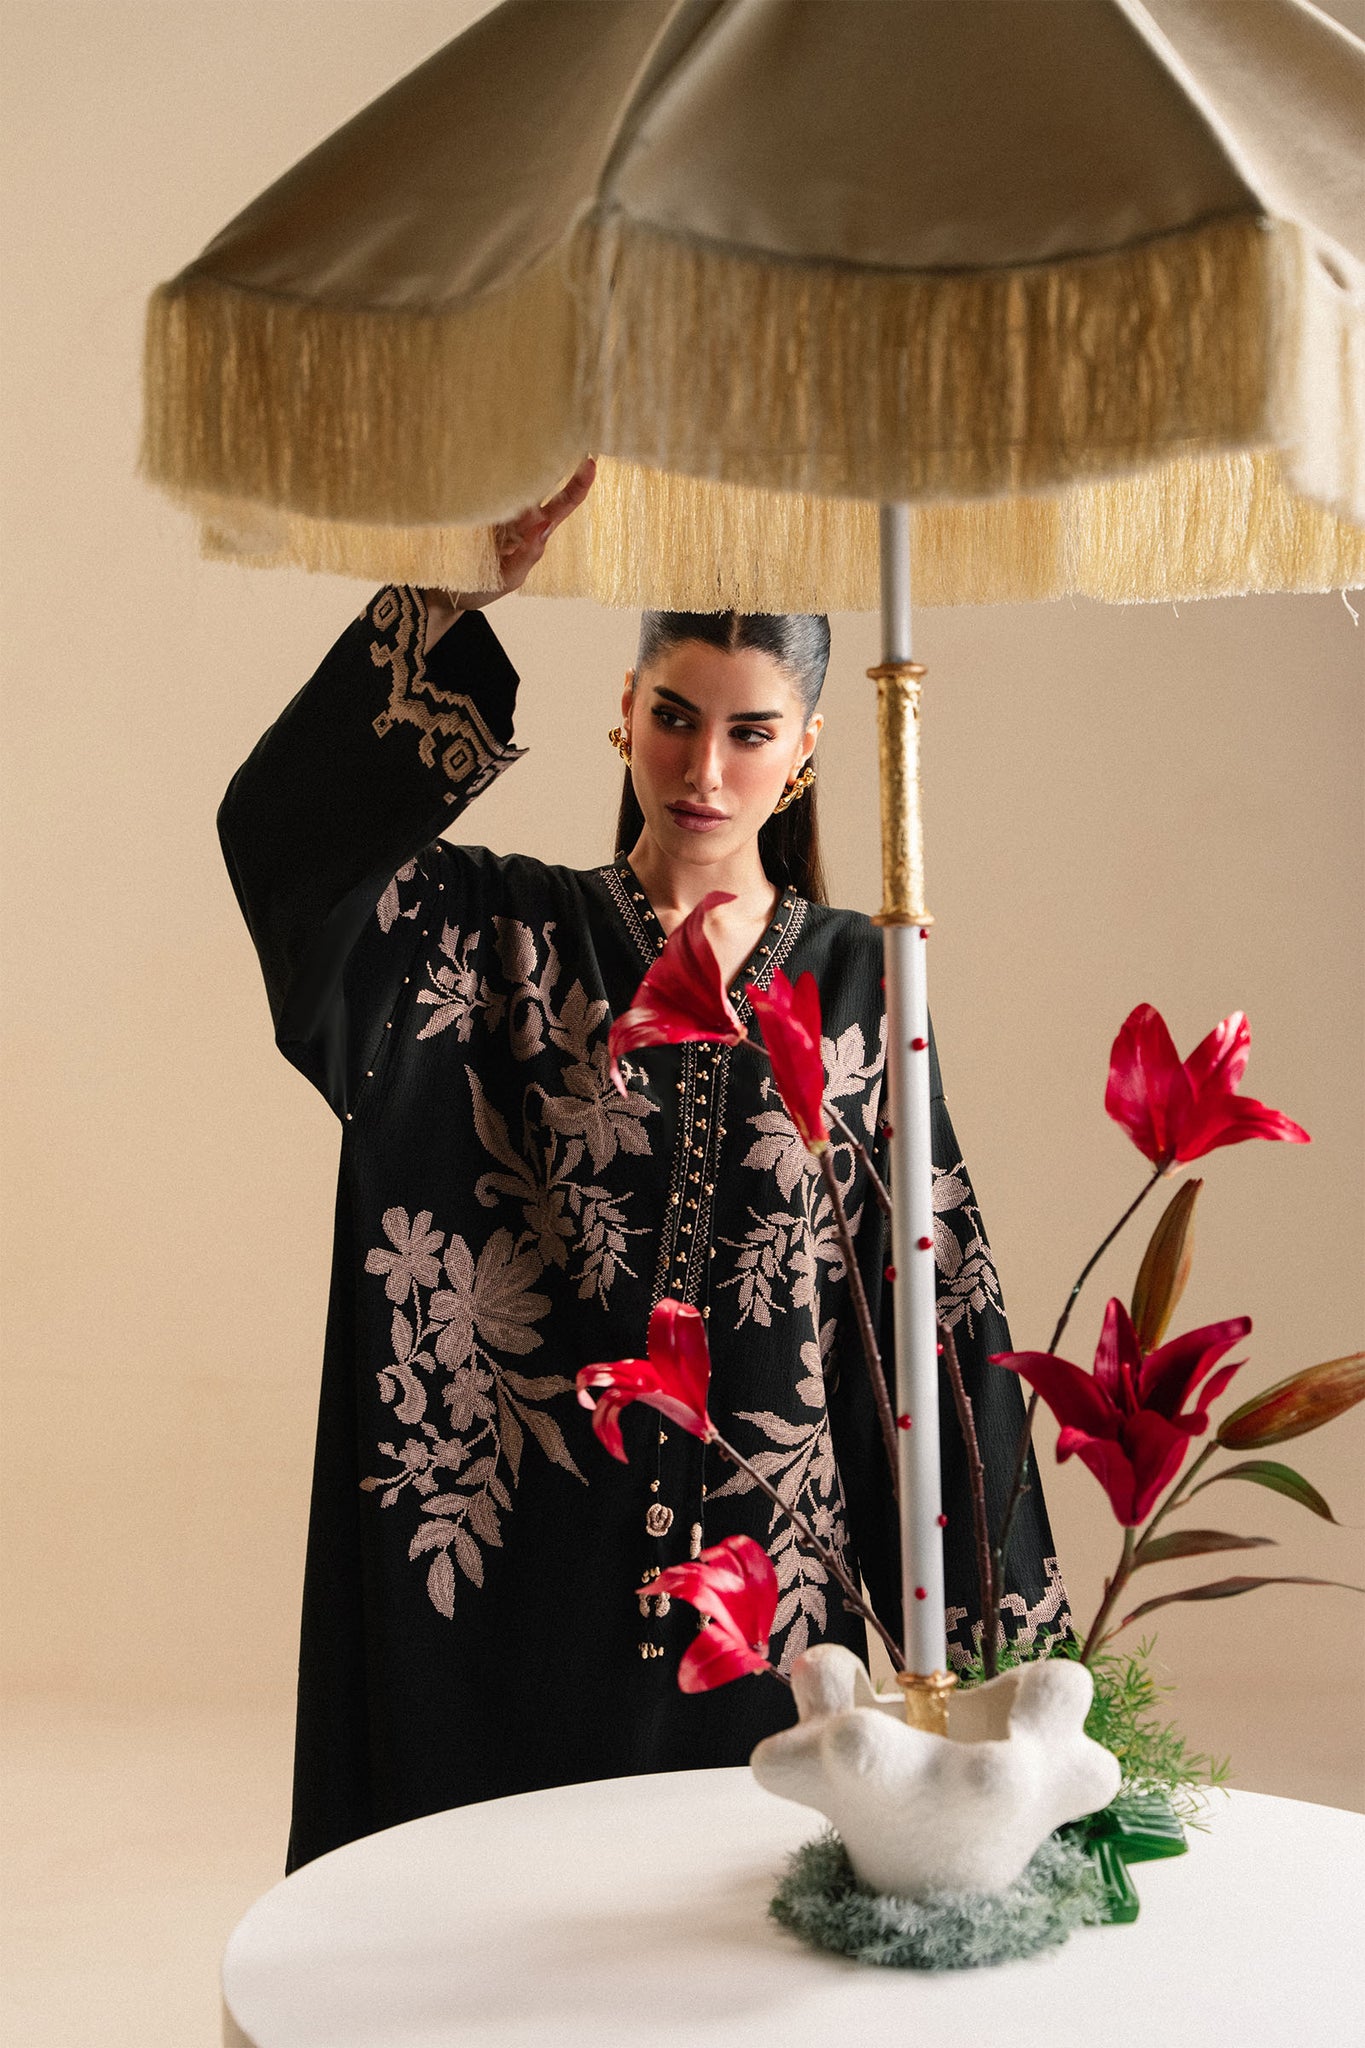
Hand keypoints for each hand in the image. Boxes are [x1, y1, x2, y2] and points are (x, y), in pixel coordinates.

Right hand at [419, 457, 595, 647]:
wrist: (438, 594)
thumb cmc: (478, 587)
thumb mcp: (509, 578)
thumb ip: (528, 554)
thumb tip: (544, 524)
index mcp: (531, 530)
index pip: (560, 505)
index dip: (577, 486)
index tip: (590, 463)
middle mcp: (515, 512)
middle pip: (536, 481)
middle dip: (545, 459)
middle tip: (550, 436)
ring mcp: (492, 505)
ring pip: (508, 479)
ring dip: (511, 466)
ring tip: (512, 448)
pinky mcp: (468, 504)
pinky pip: (479, 486)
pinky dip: (481, 477)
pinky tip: (478, 465)